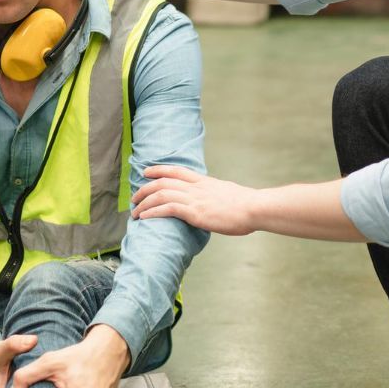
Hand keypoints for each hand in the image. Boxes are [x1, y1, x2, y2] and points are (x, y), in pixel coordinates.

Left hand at [131, 164, 259, 235]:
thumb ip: (215, 195)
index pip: (176, 171)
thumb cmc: (247, 205)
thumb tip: (213, 201)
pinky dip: (153, 212)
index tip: (146, 172)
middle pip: (163, 182)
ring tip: (135, 212)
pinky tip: (145, 217)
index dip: (159, 170)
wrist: (254, 208)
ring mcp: (195, 199)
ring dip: (144, 203)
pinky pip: (168, 209)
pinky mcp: (195, 212)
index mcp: (204, 182)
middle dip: (145, 189)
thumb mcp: (228, 193)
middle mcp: (196, 188)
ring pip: (161, 195)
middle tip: (134, 198)